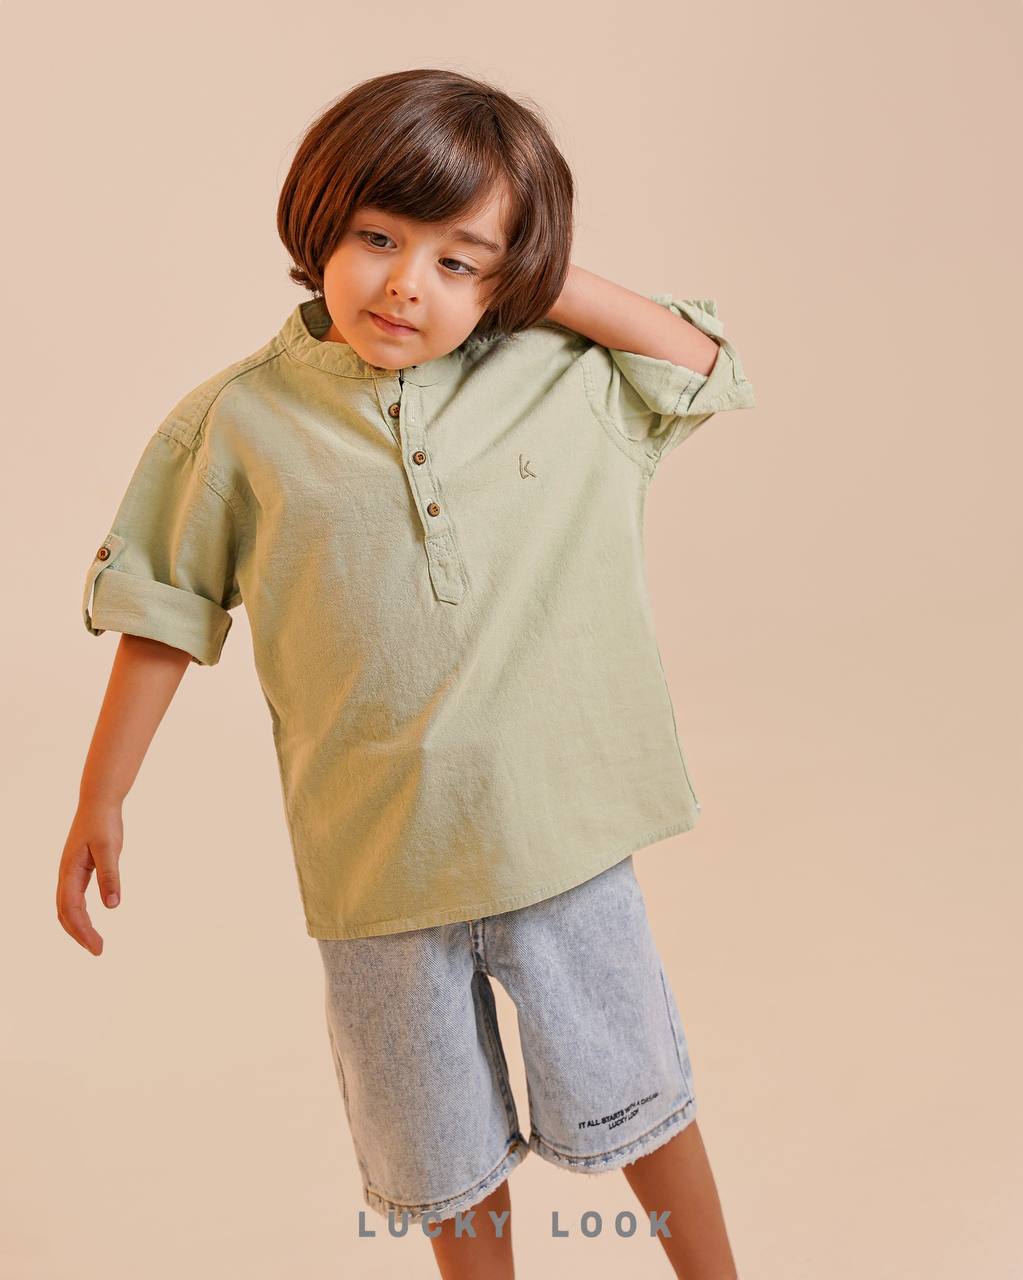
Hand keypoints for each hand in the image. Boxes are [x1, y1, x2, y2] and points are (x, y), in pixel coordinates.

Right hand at [56, 800, 124, 954]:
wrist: (98, 803)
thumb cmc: (104, 823)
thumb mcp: (110, 849)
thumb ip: (110, 876)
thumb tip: (112, 906)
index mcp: (70, 871)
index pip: (71, 909)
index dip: (83, 930)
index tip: (98, 947)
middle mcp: (65, 875)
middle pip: (65, 913)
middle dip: (79, 934)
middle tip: (98, 951)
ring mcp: (70, 873)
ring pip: (67, 908)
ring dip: (78, 927)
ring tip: (95, 943)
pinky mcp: (78, 871)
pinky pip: (74, 899)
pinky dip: (79, 915)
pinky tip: (90, 922)